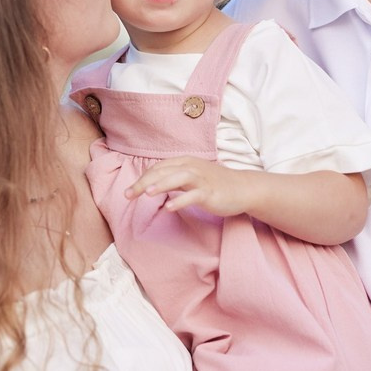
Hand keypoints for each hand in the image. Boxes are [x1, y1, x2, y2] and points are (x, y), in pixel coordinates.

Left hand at [126, 156, 256, 216]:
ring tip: (145, 194)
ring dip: (161, 184)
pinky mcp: (210, 192)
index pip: (159, 167)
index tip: (129, 192)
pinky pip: (193, 195)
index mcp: (186, 162)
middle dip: (144, 182)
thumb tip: (153, 184)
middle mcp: (192, 167)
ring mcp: (202, 179)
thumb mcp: (193, 177)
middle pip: (164, 171)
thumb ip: (174, 178)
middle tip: (127, 195)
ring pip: (178, 178)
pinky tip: (169, 208)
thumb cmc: (216, 183)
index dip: (142, 178)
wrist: (244, 188)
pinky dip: (180, 200)